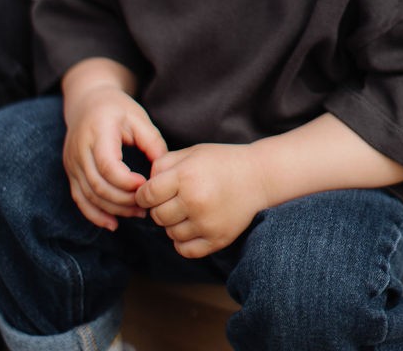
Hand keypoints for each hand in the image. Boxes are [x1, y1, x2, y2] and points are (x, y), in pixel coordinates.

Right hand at [63, 84, 166, 230]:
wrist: (87, 102)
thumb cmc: (117, 108)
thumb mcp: (138, 117)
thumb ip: (152, 141)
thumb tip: (164, 171)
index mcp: (98, 132)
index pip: (108, 166)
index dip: (127, 181)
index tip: (147, 184)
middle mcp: (79, 149)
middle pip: (98, 185)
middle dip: (124, 200)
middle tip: (147, 205)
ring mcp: (71, 163)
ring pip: (88, 196)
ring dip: (113, 209)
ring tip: (138, 213)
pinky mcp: (71, 172)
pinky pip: (79, 199)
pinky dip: (95, 215)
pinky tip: (113, 223)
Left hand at [136, 143, 268, 258]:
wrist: (259, 177)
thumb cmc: (222, 161)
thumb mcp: (192, 152)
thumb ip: (163, 164)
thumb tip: (143, 185)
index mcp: (186, 176)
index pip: (146, 195)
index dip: (144, 194)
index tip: (152, 192)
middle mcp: (194, 200)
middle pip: (156, 216)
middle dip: (160, 208)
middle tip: (174, 199)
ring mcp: (206, 223)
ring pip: (170, 233)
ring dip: (173, 224)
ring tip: (187, 210)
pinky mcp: (217, 239)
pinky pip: (185, 249)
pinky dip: (183, 241)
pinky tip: (192, 226)